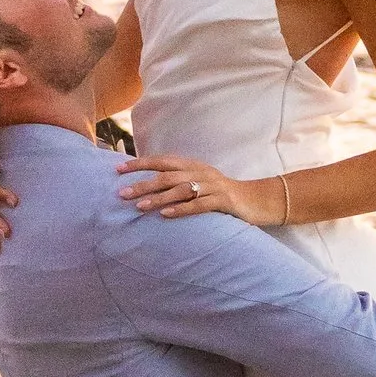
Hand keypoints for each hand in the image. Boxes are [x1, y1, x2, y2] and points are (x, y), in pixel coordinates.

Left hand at [117, 153, 268, 224]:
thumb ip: (179, 182)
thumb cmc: (223, 194)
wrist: (258, 200)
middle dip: (143, 184)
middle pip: (167, 176)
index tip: (118, 170)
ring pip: (180, 190)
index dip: (140, 164)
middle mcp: (201, 172)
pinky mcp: (223, 201)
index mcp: (193, 166)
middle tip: (121, 194)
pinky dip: (181, 210)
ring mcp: (213, 186)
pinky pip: (199, 205)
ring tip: (139, 207)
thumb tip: (149, 186)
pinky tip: (165, 215)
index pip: (162, 161)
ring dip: (158, 198)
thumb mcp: (200, 183)